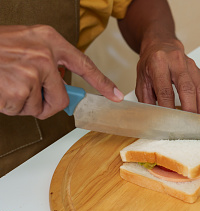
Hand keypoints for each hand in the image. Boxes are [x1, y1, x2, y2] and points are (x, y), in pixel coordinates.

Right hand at [0, 25, 122, 118]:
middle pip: (61, 97)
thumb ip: (46, 61)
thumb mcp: (24, 44)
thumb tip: (61, 88)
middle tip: (23, 90)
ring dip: (22, 103)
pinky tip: (0, 89)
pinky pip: (22, 110)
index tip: (116, 96)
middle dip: (45, 102)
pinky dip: (9, 106)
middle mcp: (45, 54)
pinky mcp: (21, 89)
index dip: (102, 82)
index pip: (84, 63)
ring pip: (40, 106)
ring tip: (6, 83)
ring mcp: (34, 72)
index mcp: (48, 39)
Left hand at [135, 39, 199, 115]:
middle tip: (189, 124)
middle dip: (189, 109)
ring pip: (199, 89)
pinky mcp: (198, 71)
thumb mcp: (141, 79)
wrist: (161, 44)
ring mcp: (190, 66)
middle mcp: (176, 62)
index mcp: (158, 63)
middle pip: (186, 88)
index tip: (170, 121)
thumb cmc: (151, 62)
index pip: (165, 89)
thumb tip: (152, 118)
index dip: (169, 107)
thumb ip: (146, 99)